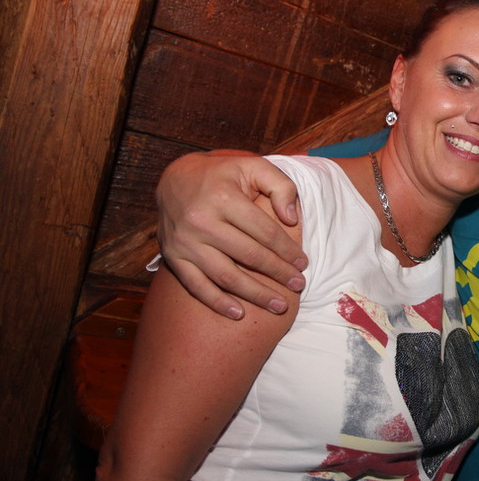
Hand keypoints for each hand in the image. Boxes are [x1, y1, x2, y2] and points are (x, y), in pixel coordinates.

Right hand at [155, 150, 305, 318]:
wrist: (174, 179)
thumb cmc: (222, 175)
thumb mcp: (253, 166)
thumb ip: (280, 185)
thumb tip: (292, 219)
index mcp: (223, 198)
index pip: (264, 232)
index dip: (287, 250)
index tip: (303, 263)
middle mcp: (201, 221)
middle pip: (249, 256)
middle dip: (278, 274)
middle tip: (298, 286)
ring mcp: (184, 242)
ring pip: (226, 275)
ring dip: (255, 294)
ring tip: (279, 306)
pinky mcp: (173, 257)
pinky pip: (196, 285)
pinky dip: (217, 302)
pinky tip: (239, 314)